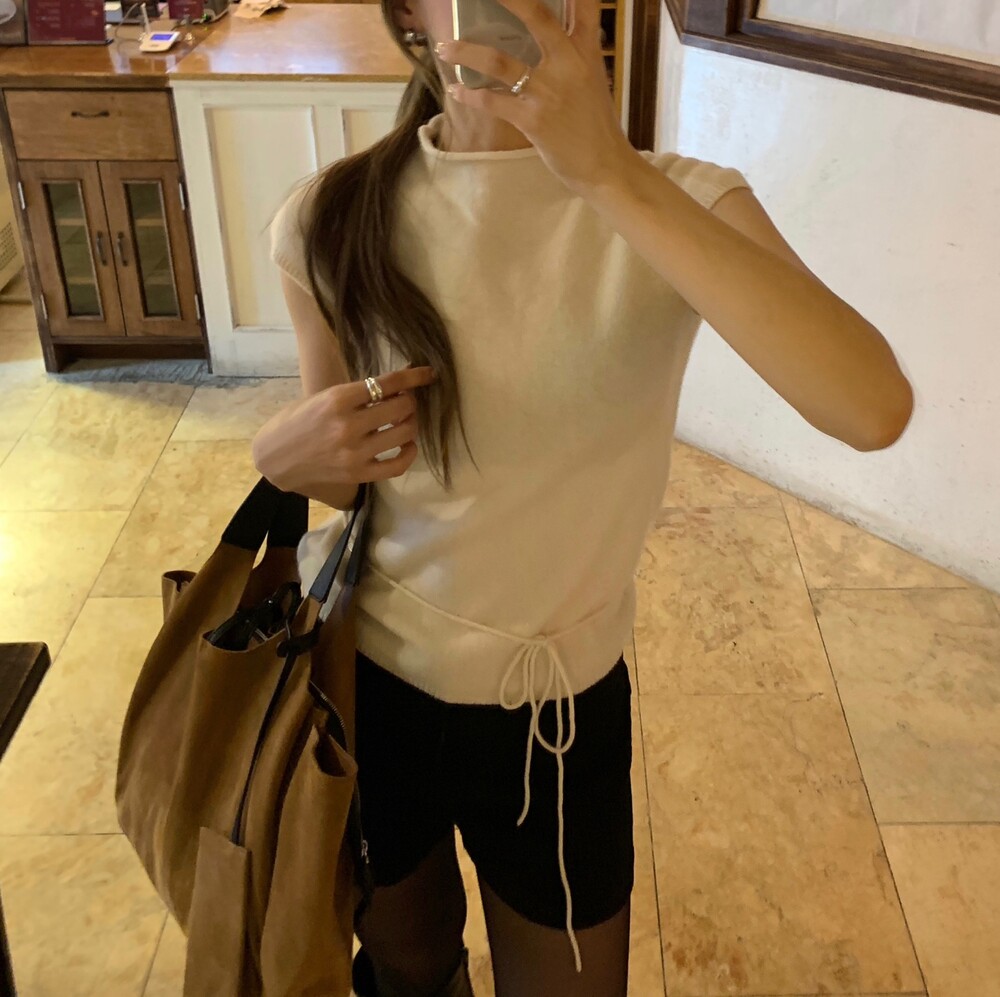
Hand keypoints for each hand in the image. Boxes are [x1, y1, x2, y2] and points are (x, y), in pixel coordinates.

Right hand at [252, 365, 438, 500]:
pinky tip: (409, 444)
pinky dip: (410, 453)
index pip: (387, 383)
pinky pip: (397, 465)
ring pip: (404, 433)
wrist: (273, 457)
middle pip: (401, 407)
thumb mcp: (322, 397)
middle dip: (410, 400)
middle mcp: (349, 425)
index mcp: (338, 399)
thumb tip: (394, 385)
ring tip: (405, 419)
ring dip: (411, 423)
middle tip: (406, 400)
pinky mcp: (358, 474)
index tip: (428, 373)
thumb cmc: (296, 420)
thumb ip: (355, 393)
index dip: (414, 376)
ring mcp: (355, 452)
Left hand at [434, 0, 634, 194]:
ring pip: (498, 61)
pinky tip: (456, 89)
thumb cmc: (595, 122)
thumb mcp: (591, 78)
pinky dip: (470, 96)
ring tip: (444, 47)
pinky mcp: (532, 119)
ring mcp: (548, 91)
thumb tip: (550, 34)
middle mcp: (568, 63)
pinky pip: (492, 102)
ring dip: (466, 52)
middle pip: (537, 16)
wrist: (603, 165)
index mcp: (586, 50)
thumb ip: (571, 53)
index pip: (582, 4)